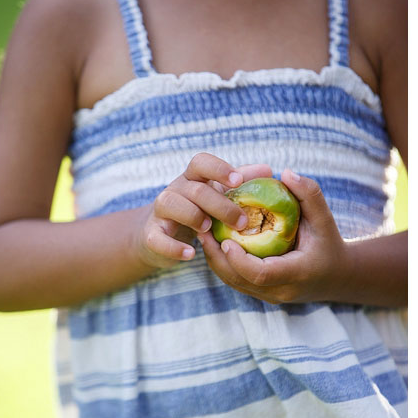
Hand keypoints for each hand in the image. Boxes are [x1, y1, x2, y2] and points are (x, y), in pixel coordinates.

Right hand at [138, 153, 272, 269]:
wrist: (159, 235)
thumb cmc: (197, 213)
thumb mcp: (217, 197)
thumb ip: (241, 184)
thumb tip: (268, 171)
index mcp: (192, 179)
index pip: (201, 162)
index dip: (219, 169)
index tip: (238, 182)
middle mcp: (174, 190)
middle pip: (195, 189)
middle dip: (220, 205)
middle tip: (243, 223)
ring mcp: (160, 212)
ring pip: (170, 204)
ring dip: (193, 216)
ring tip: (209, 230)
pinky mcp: (151, 234)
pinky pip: (157, 238)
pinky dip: (173, 247)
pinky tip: (190, 255)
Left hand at [198, 169, 347, 303]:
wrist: (336, 277)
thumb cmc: (329, 243)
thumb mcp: (324, 219)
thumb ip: (309, 194)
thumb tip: (285, 172)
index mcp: (297, 273)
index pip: (261, 273)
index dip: (239, 259)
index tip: (225, 239)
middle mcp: (281, 291)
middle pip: (239, 279)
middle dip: (217, 256)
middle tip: (203, 230)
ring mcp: (269, 297)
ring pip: (232, 282)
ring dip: (215, 259)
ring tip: (203, 233)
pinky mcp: (260, 295)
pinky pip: (234, 281)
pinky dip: (222, 263)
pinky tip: (213, 242)